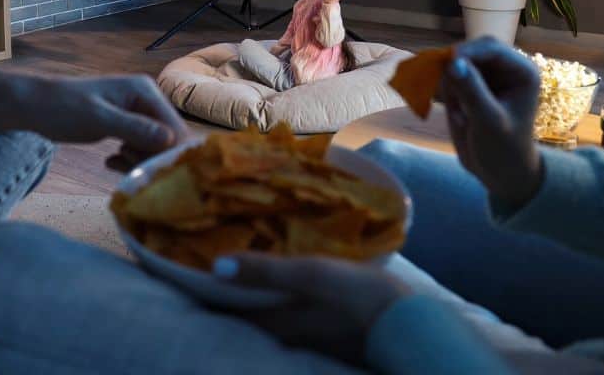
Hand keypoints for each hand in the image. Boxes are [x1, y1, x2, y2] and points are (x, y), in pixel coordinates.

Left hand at [18, 73, 191, 171]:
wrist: (34, 106)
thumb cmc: (63, 107)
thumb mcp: (98, 119)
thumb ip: (134, 128)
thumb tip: (170, 140)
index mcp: (144, 92)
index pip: (174, 127)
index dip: (168, 153)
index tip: (152, 172)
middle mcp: (146, 100)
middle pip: (167, 139)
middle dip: (151, 158)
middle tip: (126, 166)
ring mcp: (136, 114)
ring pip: (153, 147)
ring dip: (137, 160)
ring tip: (114, 161)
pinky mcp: (126, 127)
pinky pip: (139, 148)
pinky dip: (127, 160)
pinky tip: (109, 163)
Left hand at [215, 254, 409, 365]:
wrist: (414, 327)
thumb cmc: (358, 297)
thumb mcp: (311, 275)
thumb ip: (264, 271)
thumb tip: (214, 266)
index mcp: (277, 323)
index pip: (230, 310)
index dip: (209, 291)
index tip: (190, 269)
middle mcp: (287, 337)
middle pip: (248, 314)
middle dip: (230, 293)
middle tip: (210, 264)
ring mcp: (309, 338)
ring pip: (270, 315)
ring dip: (256, 295)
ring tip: (242, 268)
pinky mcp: (330, 332)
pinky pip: (293, 314)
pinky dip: (282, 298)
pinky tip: (286, 283)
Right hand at [440, 37, 543, 208]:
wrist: (500, 172)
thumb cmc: (503, 149)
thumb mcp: (488, 121)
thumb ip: (472, 90)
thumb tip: (452, 62)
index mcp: (522, 72)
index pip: (491, 48)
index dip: (466, 51)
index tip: (443, 63)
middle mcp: (506, 68)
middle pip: (472, 50)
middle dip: (455, 65)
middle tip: (440, 85)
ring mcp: (488, 76)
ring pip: (457, 62)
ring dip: (450, 82)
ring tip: (460, 113)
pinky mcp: (471, 86)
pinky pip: (450, 76)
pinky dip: (446, 91)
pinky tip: (458, 115)